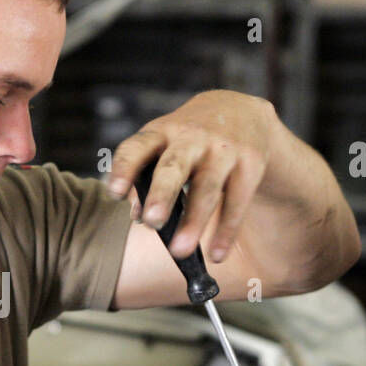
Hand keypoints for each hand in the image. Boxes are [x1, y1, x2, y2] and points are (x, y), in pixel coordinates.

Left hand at [106, 91, 277, 262]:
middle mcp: (191, 138)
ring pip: (208, 187)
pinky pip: (238, 201)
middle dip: (162, 194)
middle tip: (152, 222)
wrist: (241, 111)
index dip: (125, 168)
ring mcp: (223, 149)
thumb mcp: (162, 147)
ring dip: (194, 221)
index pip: (137, 148)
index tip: (115, 193)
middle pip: (174, 166)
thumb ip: (144, 178)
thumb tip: (136, 214)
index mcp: (161, 133)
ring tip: (179, 251)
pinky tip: (216, 254)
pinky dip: (227, 230)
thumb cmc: (187, 140)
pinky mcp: (250, 163)